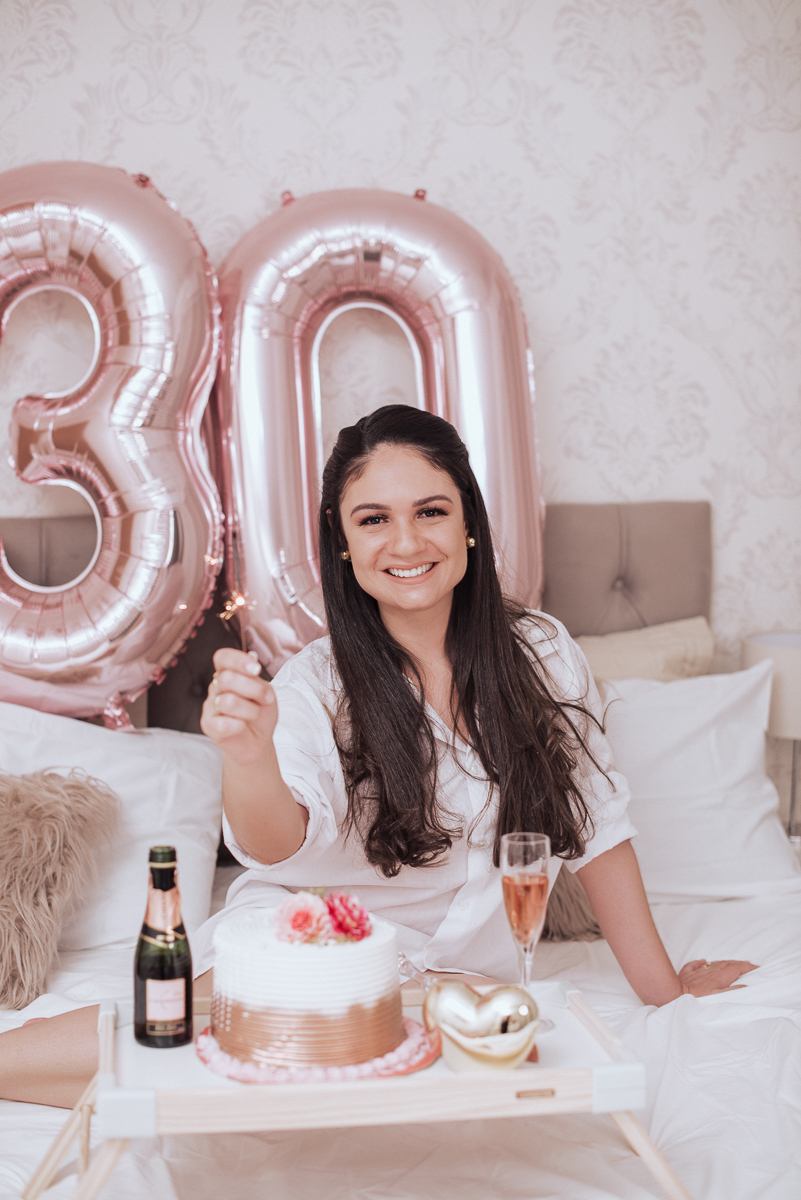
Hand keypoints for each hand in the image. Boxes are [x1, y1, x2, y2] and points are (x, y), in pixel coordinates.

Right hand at [200, 648, 277, 765]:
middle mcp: (215, 687)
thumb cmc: (260, 712)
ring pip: (228, 702)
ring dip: (250, 710)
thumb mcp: (266, 692)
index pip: (222, 657)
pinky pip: (224, 723)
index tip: (256, 669)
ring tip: (253, 714)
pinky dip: (240, 726)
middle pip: (227, 678)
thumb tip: (251, 657)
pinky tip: (242, 726)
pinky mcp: (207, 725)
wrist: (258, 740)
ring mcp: (209, 706)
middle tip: (266, 699)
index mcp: (228, 673)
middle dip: (254, 690)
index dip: (238, 660)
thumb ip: (256, 678)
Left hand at [678, 958, 757, 996]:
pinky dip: (701, 963)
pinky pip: (695, 965)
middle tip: (748, 965)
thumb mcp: (717, 997)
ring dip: (725, 963)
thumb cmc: (696, 998)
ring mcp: (698, 971)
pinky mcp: (687, 973)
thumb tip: (744, 986)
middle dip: (739, 964)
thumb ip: (731, 991)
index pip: (736, 969)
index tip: (756, 968)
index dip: (747, 967)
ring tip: (732, 964)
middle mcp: (709, 971)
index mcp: (719, 977)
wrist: (675, 994)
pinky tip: (704, 962)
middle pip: (727, 964)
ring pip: (714, 964)